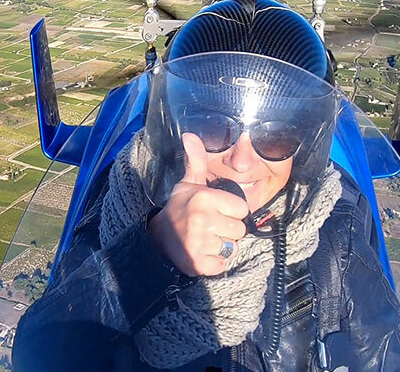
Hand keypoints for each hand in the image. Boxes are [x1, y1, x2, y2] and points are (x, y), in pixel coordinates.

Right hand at [147, 133, 248, 275]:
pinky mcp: (197, 264)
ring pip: (232, 248)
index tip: (218, 210)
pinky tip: (203, 253)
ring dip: (221, 246)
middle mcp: (202, 220)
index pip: (242, 209)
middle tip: (211, 226)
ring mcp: (199, 243)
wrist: (156, 237)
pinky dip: (214, 263)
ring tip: (206, 239)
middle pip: (240, 230)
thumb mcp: (189, 183)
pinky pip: (222, 265)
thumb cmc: (179, 208)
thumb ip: (196, 160)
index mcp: (205, 198)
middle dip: (228, 229)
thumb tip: (189, 135)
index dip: (232, 211)